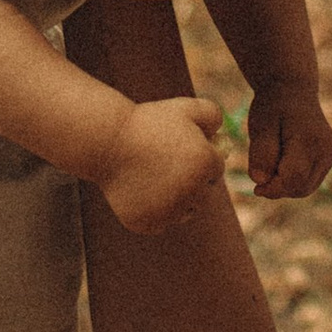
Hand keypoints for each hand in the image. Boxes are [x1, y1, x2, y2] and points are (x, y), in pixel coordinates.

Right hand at [98, 92, 233, 235]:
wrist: (107, 141)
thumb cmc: (147, 122)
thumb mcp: (185, 107)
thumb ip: (213, 114)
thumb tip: (224, 133)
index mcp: (205, 165)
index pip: (216, 169)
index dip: (202, 157)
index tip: (183, 149)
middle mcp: (192, 193)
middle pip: (203, 193)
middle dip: (193, 181)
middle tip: (170, 165)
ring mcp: (169, 212)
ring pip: (184, 212)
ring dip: (178, 200)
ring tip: (158, 179)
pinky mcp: (148, 224)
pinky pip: (161, 222)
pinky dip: (155, 212)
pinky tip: (142, 191)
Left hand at [245, 84, 331, 199]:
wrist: (292, 89)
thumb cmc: (273, 107)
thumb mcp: (260, 127)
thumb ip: (260, 154)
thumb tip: (260, 181)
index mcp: (310, 140)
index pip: (292, 179)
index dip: (272, 188)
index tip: (256, 188)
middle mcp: (326, 151)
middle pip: (300, 188)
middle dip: (278, 188)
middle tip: (261, 172)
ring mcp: (330, 156)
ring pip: (305, 189)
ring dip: (285, 185)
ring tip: (272, 164)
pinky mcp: (329, 159)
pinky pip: (309, 182)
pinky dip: (293, 181)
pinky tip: (281, 164)